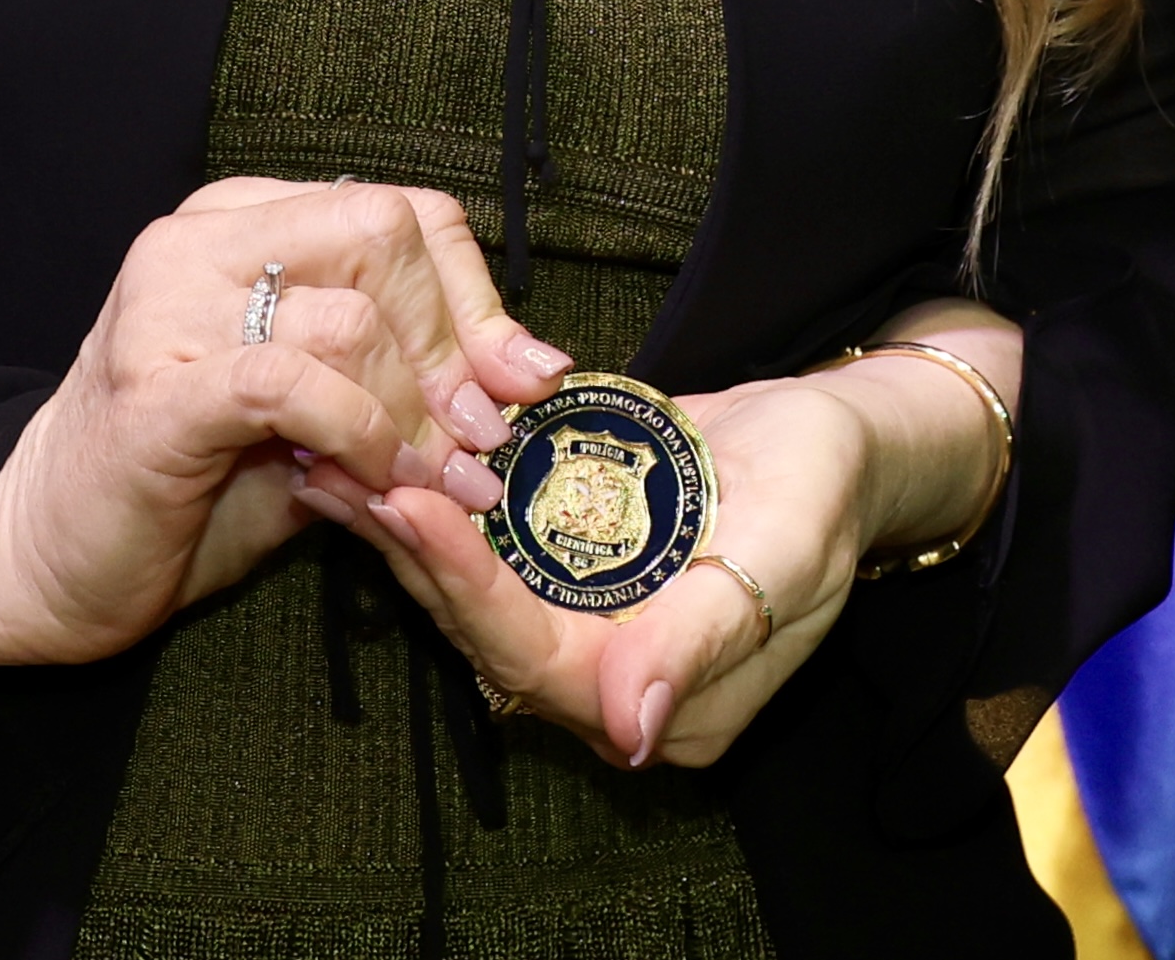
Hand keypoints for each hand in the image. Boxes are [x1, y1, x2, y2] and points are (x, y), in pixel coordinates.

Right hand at [0, 177, 570, 666]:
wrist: (45, 556)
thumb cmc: (186, 486)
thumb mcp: (316, 416)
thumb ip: (400, 377)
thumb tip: (523, 373)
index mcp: (239, 221)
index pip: (397, 210)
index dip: (476, 295)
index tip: (522, 379)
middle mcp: (198, 242)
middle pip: (383, 238)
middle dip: (454, 349)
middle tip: (481, 442)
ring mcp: (165, 306)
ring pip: (349, 319)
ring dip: (416, 415)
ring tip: (440, 483)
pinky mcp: (153, 388)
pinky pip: (292, 382)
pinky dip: (358, 431)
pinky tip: (373, 478)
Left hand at [303, 312, 1015, 771]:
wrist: (850, 439)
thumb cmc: (831, 489)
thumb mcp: (786, 553)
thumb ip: (705, 641)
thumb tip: (631, 734)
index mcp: (662, 703)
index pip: (537, 657)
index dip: (467, 588)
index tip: (407, 507)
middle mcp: (612, 681)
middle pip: (482, 629)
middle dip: (405, 553)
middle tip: (333, 467)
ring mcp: (590, 626)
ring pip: (471, 590)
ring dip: (397, 528)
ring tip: (324, 457)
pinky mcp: (573, 572)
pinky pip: (488, 548)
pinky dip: (432, 502)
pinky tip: (376, 449)